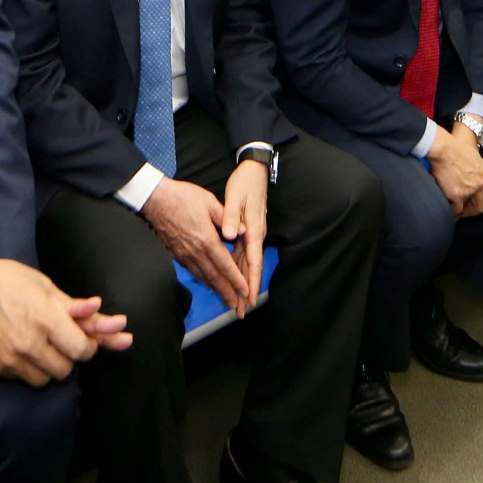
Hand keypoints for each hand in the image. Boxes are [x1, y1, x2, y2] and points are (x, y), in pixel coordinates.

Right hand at [0, 246, 132, 398]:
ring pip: (44, 379)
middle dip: (68, 357)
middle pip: (65, 369)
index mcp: (46, 319)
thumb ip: (73, 305)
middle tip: (62, 342)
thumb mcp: (46, 286)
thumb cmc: (8, 281)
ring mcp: (11, 359)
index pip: (81, 349)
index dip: (88, 346)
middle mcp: (29, 343)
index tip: (84, 340)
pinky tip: (24, 352)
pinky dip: (27, 369)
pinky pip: (22, 379)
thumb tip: (96, 307)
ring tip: (43, 347)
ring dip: (48, 367)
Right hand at [143, 178, 250, 312]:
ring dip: (216, 291)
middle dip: (228, 294)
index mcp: (207, 240)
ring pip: (203, 277)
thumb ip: (228, 218)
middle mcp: (196, 252)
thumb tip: (244, 230)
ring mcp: (184, 255)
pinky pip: (193, 272)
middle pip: (215, 278)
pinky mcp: (176, 254)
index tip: (246, 292)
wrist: (155, 200)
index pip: (225, 265)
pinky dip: (203, 281)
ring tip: (226, 301)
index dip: (236, 281)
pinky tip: (209, 284)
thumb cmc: (183, 198)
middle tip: (237, 307)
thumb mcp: (210, 202)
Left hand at [221, 160, 269, 317]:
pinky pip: (240, 256)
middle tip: (240, 312)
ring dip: (240, 284)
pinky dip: (236, 270)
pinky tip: (229, 280)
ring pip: (245, 264)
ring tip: (235, 304)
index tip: (248, 299)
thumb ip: (232, 217)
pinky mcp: (245, 232)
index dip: (250, 281)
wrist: (253, 171)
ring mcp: (250, 234)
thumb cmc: (245, 183)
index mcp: (252, 230)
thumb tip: (231, 235)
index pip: (253, 261)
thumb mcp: (237, 197)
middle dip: (245, 291)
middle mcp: (253, 235)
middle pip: (250, 268)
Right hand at [427, 125, 482, 218]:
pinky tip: (451, 212)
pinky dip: (454, 213)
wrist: (442, 149)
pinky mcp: (456, 195)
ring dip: (465, 213)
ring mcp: (469, 190)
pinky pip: (457, 210)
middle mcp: (479, 183)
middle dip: (476, 211)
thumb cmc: (456, 147)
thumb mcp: (476, 155)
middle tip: (468, 212)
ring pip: (471, 209)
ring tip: (458, 213)